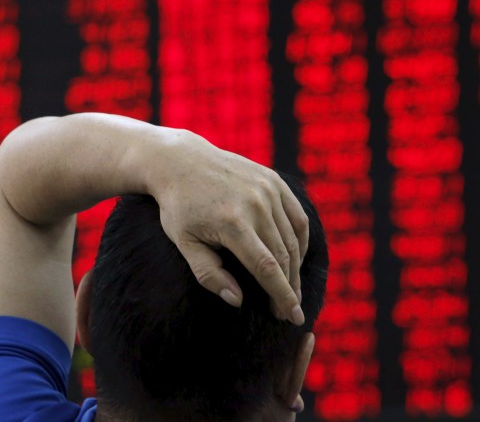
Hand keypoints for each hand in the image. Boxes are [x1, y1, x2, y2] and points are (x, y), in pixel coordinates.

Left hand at [147, 129, 309, 323]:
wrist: (180, 162)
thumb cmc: (178, 207)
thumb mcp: (184, 243)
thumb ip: (209, 274)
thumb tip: (238, 300)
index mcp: (232, 223)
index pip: (267, 268)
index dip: (283, 295)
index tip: (293, 317)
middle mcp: (256, 204)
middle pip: (284, 256)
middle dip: (289, 288)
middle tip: (287, 311)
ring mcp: (267, 190)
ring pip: (293, 239)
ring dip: (296, 268)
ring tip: (291, 289)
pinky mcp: (274, 181)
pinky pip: (297, 217)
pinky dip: (300, 240)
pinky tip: (295, 258)